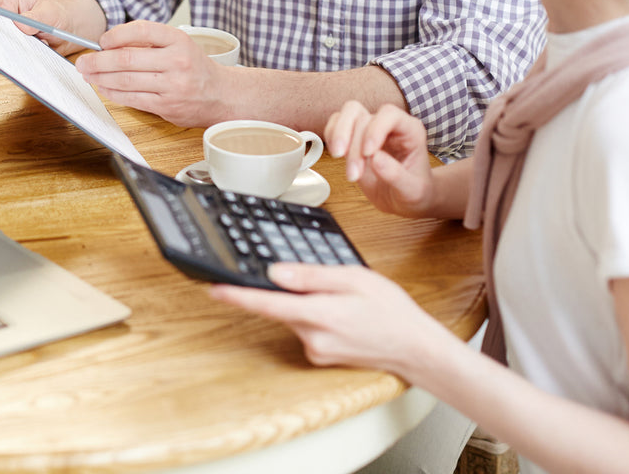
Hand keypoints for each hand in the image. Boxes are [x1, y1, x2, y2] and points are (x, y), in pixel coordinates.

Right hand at [0, 0, 96, 54]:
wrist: (67, 30)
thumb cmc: (55, 13)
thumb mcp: (49, 11)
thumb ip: (36, 17)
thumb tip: (20, 25)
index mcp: (7, 2)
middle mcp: (3, 21)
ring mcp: (7, 38)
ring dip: (1, 49)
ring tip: (13, 51)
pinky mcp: (13, 54)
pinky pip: (8, 61)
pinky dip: (13, 63)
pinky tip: (22, 62)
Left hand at [75, 21, 228, 125]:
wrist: (221, 94)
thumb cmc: (195, 67)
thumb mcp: (179, 44)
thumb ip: (149, 43)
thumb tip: (110, 45)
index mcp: (179, 40)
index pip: (141, 30)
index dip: (116, 35)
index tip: (102, 41)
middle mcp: (177, 61)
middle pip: (127, 59)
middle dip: (98, 61)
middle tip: (83, 61)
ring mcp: (172, 85)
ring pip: (126, 80)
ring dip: (101, 78)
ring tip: (88, 75)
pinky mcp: (167, 105)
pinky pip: (133, 99)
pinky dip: (114, 93)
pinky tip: (104, 88)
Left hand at [209, 263, 453, 376]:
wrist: (416, 348)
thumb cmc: (391, 312)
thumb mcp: (354, 279)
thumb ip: (311, 276)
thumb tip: (275, 273)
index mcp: (318, 315)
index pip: (266, 304)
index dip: (235, 295)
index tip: (212, 288)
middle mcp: (312, 338)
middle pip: (281, 307)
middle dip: (292, 290)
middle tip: (328, 284)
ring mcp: (315, 350)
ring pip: (295, 316)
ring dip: (308, 303)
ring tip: (345, 301)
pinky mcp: (320, 356)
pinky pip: (307, 327)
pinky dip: (317, 315)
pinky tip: (343, 314)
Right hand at [323, 101, 435, 217]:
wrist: (403, 199)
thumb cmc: (414, 191)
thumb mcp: (411, 190)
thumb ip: (396, 174)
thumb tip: (375, 159)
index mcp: (410, 131)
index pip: (389, 115)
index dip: (375, 130)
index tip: (369, 154)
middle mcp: (389, 125)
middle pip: (363, 117)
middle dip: (354, 145)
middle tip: (354, 173)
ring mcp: (370, 129)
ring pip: (347, 114)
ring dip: (339, 137)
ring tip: (340, 160)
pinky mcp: (354, 138)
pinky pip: (337, 124)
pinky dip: (331, 137)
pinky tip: (338, 155)